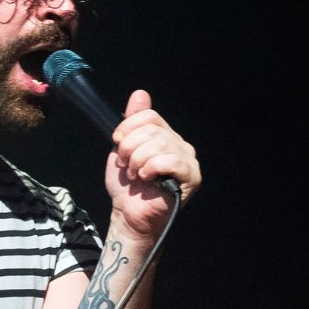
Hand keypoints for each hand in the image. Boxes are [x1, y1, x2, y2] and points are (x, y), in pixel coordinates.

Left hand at [105, 90, 201, 240]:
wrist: (129, 215)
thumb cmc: (128, 187)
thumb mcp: (124, 149)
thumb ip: (133, 123)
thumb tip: (141, 93)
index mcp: (166, 137)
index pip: (149, 116)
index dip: (128, 127)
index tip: (117, 143)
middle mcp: (180, 145)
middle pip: (152, 130)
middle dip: (130, 147)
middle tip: (126, 165)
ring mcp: (188, 161)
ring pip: (159, 144)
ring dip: (138, 161)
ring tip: (136, 175)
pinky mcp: (191, 177)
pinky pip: (170, 160)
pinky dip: (151, 168)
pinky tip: (147, 179)